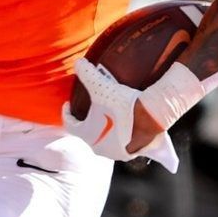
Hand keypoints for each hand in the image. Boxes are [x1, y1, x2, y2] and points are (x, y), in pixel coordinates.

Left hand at [62, 59, 179, 170]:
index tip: (68, 105)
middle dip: (86, 121)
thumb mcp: (101, 87)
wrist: (150, 118)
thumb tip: (78, 63)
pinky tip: (124, 125)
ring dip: (103, 129)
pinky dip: (119, 134)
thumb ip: (87, 74)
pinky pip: (121, 143)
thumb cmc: (123, 105)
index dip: (67, 113)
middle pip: (87, 133)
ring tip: (107, 115)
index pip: (70, 124)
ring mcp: (116, 152)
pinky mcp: (131, 153)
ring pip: (104, 140)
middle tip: (88, 108)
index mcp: (87, 134)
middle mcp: (99, 147)